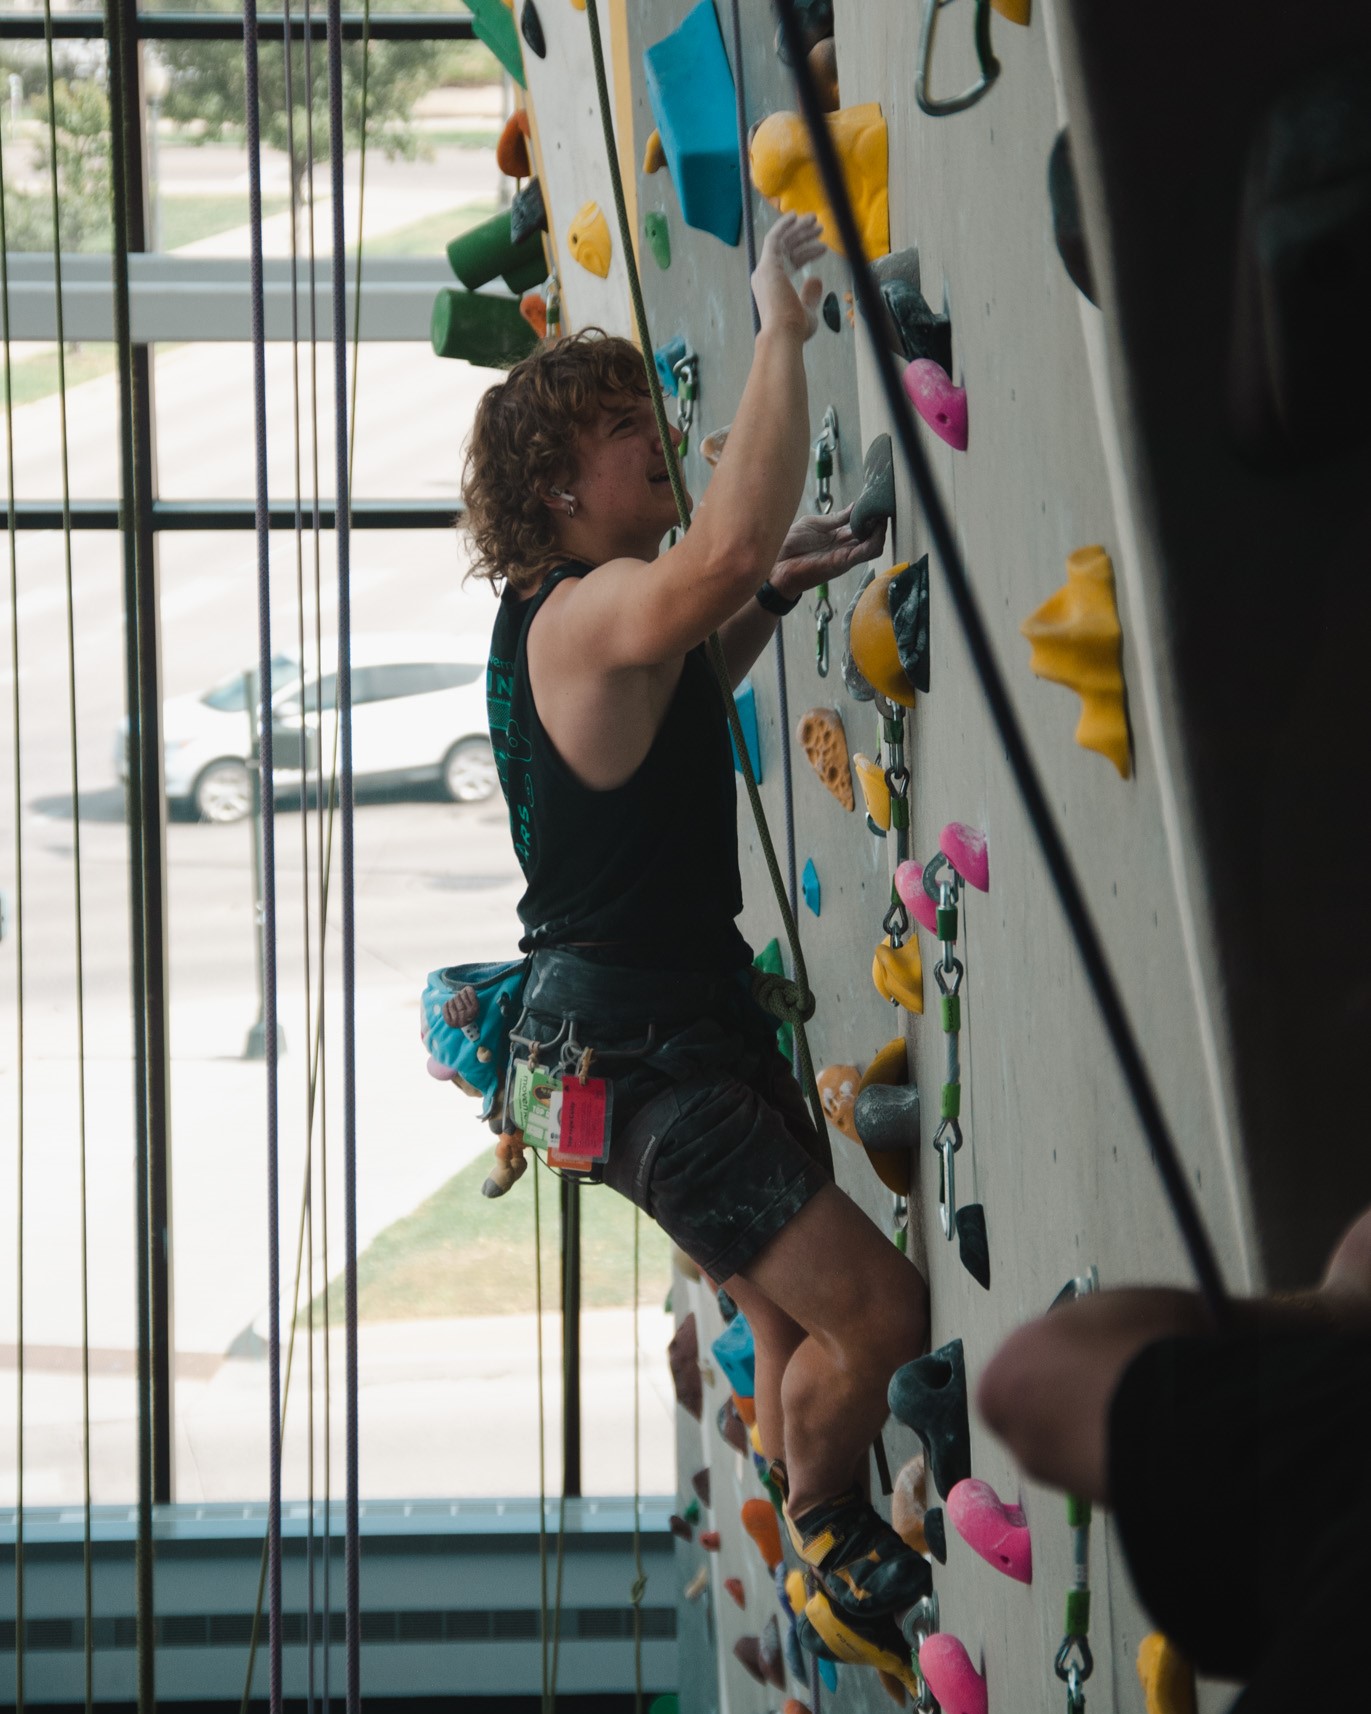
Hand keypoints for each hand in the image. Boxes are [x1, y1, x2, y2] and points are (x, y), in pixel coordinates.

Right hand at [752, 211, 825, 341]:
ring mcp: (765, 270)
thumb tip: (816, 278)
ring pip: (782, 241)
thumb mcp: (807, 310)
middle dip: (802, 236)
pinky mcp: (768, 264)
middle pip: (786, 249)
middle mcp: (766, 277)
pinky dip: (783, 226)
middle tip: (819, 227)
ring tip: (816, 221)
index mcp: (773, 287)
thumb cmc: (794, 329)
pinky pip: (774, 238)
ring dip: (798, 229)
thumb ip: (810, 294)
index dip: (806, 253)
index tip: (823, 248)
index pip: (791, 263)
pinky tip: (796, 217)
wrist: (783, 333)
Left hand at [770, 504, 887, 598]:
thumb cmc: (790, 545)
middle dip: (879, 520)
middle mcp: (844, 546)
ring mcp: (845, 555)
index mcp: (838, 535)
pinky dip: (875, 541)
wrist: (775, 563)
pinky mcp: (843, 563)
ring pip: (874, 545)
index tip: (874, 500)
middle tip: (882, 507)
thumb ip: (835, 518)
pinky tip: (876, 529)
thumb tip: (855, 506)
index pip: (861, 524)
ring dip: (881, 531)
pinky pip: (866, 553)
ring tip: (881, 517)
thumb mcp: (813, 523)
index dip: (870, 513)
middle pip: (872, 535)